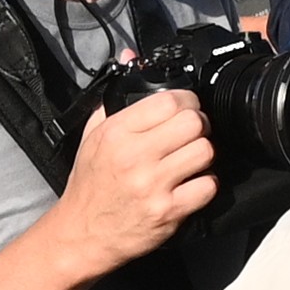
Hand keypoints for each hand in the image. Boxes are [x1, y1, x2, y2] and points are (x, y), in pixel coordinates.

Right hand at [39, 88, 223, 281]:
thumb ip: (116, 99)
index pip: (170, 101)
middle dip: (199, 126)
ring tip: (189, 160)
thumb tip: (130, 57)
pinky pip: (208, 186)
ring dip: (203, 155)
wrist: (81, 233)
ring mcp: (153, 185)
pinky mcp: (168, 210)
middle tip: (190, 135)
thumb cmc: (90, 184)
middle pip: (195, 123)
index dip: (187, 102)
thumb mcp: (93, 136)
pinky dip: (205, 184)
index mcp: (116, 134)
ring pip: (206, 152)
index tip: (185, 109)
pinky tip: (189, 184)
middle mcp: (134, 157)